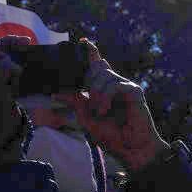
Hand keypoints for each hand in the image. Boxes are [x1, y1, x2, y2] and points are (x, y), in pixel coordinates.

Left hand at [58, 39, 167, 172]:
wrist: (131, 149)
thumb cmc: (112, 136)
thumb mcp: (87, 118)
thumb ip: (75, 102)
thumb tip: (57, 92)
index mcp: (105, 90)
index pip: (97, 66)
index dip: (91, 53)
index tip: (82, 41)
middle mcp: (116, 84)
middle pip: (98, 69)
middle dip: (89, 83)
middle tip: (92, 105)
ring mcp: (125, 86)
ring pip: (104, 76)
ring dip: (96, 94)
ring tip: (99, 112)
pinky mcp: (134, 90)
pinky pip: (114, 84)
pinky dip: (105, 97)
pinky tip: (104, 110)